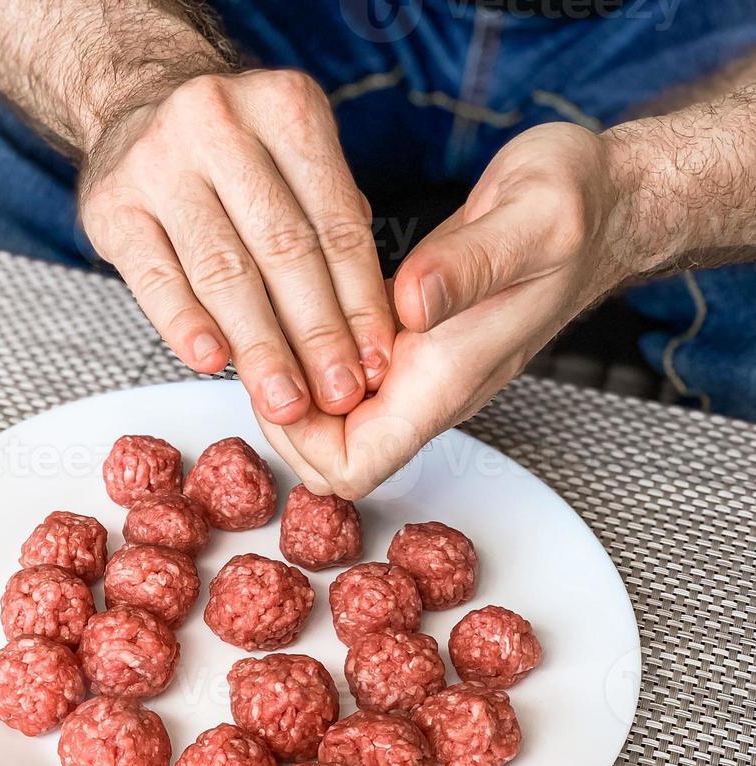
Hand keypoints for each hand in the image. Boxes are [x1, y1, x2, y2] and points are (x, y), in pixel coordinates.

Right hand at [79, 69, 395, 423]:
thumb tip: (364, 328)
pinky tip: (212, 362)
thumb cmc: (230, 151)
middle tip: (336, 395)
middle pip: (282, 248)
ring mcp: (158, 162)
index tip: (373, 363)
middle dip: (315, 334)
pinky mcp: (111, 206)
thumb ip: (328, 223)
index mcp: (285, 108)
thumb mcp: (292, 155)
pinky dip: (186, 325)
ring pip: (222, 270)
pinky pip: (156, 279)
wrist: (134, 106)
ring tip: (283, 399)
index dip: (359, 301)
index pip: (335, 223)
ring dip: (258, 346)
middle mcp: (220, 123)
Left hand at [263, 122, 636, 497]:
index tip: (277, 379)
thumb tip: (409, 305)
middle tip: (259, 344)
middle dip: (281, 417)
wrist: (603, 202)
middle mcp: (425, 387)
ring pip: (330, 419)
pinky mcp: (407, 340)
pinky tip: (294, 305)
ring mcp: (416, 369)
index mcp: (447, 376)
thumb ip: (468, 267)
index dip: (301, 442)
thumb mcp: (530, 219)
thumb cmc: (575, 209)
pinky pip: (342, 375)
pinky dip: (307, 353)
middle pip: (329, 456)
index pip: (356, 466)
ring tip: (268, 319)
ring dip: (290, 384)